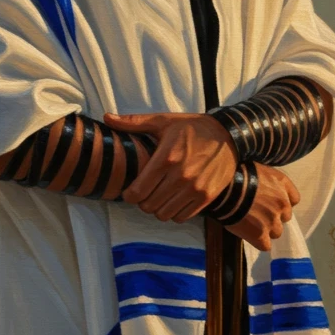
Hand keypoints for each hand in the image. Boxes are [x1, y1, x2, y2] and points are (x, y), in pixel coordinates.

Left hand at [103, 110, 238, 222]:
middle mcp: (180, 176)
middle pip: (148, 206)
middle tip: (146, 192)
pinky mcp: (206, 197)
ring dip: (158, 208)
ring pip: (163, 214)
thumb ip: (134, 123)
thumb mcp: (163, 121)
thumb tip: (107, 117)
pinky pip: (182, 217)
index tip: (131, 190)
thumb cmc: (192, 128)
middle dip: (143, 201)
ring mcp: (195, 189)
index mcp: (166, 157)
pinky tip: (175, 199)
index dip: (129, 195)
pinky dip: (175, 212)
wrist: (228, 136)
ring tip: (160, 196)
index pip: (137, 192)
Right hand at [224, 164, 299, 251]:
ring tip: (250, 225)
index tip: (272, 203)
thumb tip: (263, 191)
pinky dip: (258, 242)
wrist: (226, 188)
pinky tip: (248, 235)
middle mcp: (283, 203)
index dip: (282, 203)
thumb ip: (267, 183)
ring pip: (276, 232)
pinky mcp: (261, 236)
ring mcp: (273, 221)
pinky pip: (265, 245)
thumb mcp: (258, 170)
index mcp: (282, 184)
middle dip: (273, 216)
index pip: (294, 199)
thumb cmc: (237, 174)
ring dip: (266, 230)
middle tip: (257, 214)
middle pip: (284, 217)